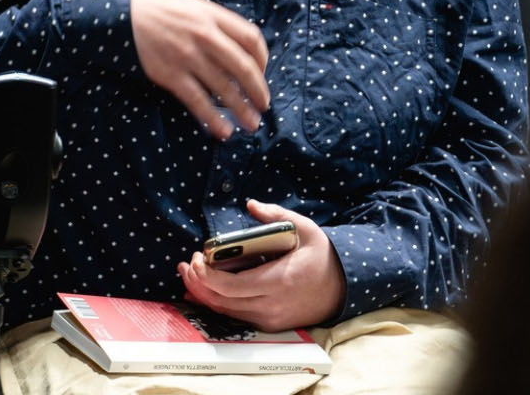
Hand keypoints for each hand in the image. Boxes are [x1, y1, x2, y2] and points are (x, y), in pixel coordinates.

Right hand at [130, 0, 269, 139]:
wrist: (123, 15)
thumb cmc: (160, 10)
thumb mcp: (193, 5)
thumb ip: (216, 22)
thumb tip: (239, 45)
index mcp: (213, 16)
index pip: (251, 38)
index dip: (263, 59)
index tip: (263, 72)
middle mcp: (205, 36)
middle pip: (243, 67)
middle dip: (258, 90)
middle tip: (263, 105)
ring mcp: (188, 56)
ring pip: (224, 88)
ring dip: (242, 109)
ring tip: (251, 124)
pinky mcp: (171, 74)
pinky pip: (198, 101)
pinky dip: (213, 118)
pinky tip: (223, 130)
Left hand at [178, 200, 346, 330]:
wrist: (342, 287)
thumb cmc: (321, 256)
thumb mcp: (305, 229)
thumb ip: (276, 215)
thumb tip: (251, 204)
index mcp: (279, 281)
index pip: (231, 286)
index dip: (207, 276)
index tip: (197, 258)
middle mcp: (272, 305)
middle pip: (222, 301)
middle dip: (197, 283)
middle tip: (187, 265)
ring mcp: (270, 318)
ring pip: (226, 312)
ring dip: (203, 294)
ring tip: (190, 275)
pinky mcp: (269, 324)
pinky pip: (236, 316)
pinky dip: (218, 304)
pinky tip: (204, 292)